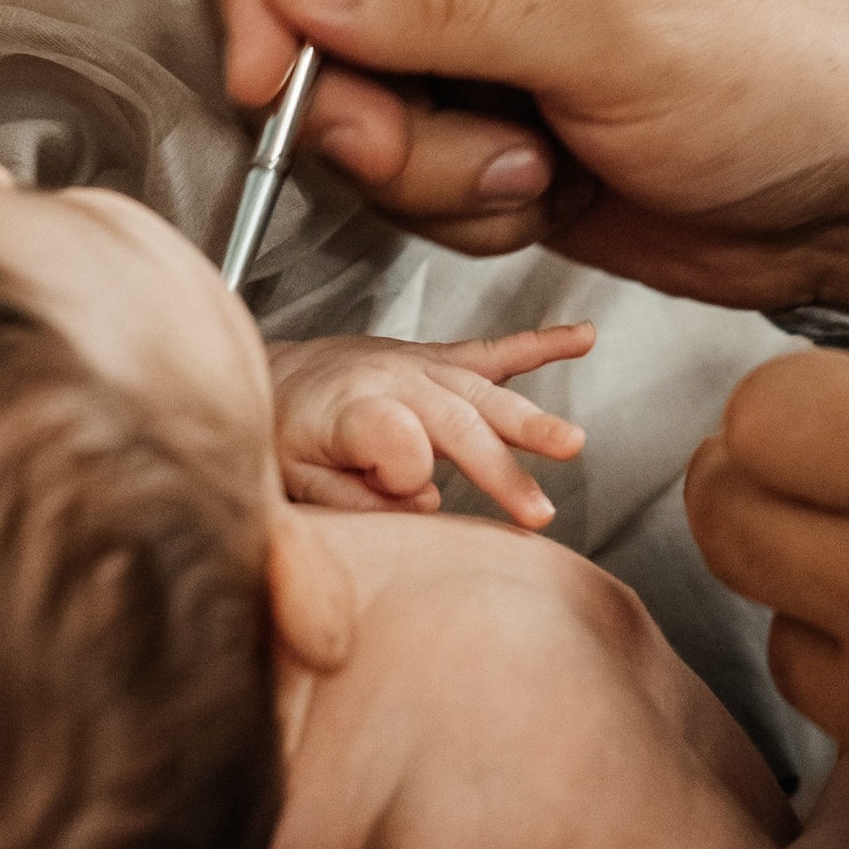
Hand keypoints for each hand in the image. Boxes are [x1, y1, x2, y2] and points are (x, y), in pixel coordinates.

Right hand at [217, 0, 848, 312]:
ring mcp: (478, 41)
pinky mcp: (482, 128)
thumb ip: (445, 5)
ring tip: (535, 170)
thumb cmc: (778, 78)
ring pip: (352, 104)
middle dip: (360, 100)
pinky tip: (545, 197)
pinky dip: (454, 205)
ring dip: (420, 166)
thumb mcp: (616, 34)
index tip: (268, 75)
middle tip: (438, 149)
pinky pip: (399, 172)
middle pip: (317, 3)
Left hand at [266, 324, 589, 523]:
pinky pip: (493, 351)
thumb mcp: (289, 479)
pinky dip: (539, 343)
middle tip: (537, 512)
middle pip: (454, 419)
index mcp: (346, 408)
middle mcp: (388, 377)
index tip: (409, 501)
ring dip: (531, 422)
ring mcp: (417, 363)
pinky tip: (581, 337)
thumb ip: (350, 496)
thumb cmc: (276, 432)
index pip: (394, 440)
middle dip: (500, 466)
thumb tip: (424, 500)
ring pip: (483, 392)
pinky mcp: (437, 359)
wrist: (267, 377)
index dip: (404, 476)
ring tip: (571, 444)